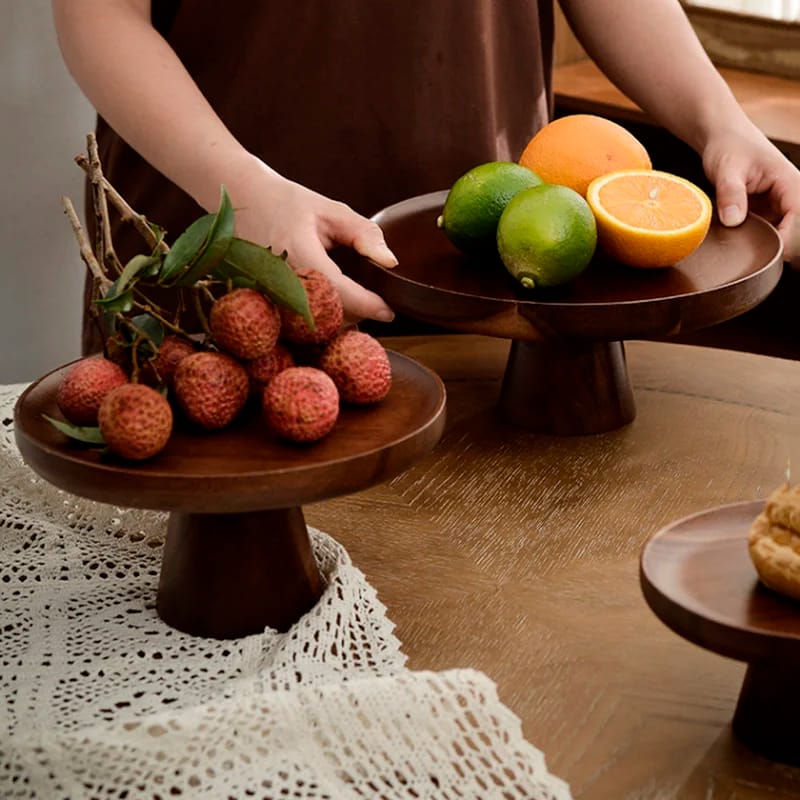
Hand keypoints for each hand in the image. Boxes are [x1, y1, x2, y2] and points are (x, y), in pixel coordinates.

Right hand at [226, 155, 397, 322]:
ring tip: (354, 300)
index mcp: (300, 256)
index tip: (390, 310)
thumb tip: (390, 262)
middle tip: (375, 302)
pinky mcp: (264, 303)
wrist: (240, 200)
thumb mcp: (331, 210)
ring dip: (339, 317)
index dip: (370, 306)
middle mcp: (281, 282)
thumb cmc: (287, 203)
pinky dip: (319, 316)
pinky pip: (298, 322)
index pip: (343, 295)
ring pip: (314, 324)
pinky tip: (329, 302)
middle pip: (330, 316)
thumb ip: (364, 234)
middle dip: (358, 313)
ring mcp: (269, 296)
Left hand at [701, 123, 799, 267]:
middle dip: (776, 248)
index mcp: (792, 184)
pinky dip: (756, 242)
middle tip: (749, 258)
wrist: (723, 139)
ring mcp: (780, 208)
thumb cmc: (730, 146)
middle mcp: (791, 198)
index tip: (763, 254)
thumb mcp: (727, 169)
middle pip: (794, 233)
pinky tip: (740, 244)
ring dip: (764, 246)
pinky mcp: (767, 214)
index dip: (784, 241)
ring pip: (781, 237)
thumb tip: (733, 221)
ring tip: (743, 250)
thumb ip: (730, 194)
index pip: (799, 221)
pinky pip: (768, 234)